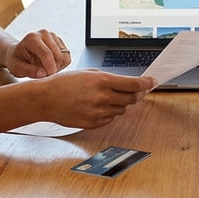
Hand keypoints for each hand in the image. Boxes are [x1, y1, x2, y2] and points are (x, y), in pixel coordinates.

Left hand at [3, 29, 71, 78]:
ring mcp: (53, 36)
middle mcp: (44, 34)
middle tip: (44, 75)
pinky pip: (67, 56)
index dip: (50, 68)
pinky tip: (50, 65)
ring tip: (45, 69)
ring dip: (58, 67)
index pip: (46, 54)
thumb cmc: (16, 60)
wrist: (18, 52)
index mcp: (32, 38)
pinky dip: (61, 64)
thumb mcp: (17, 68)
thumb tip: (43, 74)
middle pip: (58, 55)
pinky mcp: (59, 41)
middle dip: (53, 69)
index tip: (48, 78)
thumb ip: (29, 71)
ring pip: (64, 56)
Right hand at [39, 70, 154, 128]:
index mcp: (102, 82)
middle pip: (131, 98)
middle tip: (137, 89)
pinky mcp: (93, 123)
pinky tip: (98, 106)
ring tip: (106, 96)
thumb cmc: (65, 83)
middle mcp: (103, 98)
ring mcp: (98, 113)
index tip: (152, 82)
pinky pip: (110, 118)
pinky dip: (110, 112)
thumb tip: (126, 83)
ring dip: (120, 103)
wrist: (46, 99)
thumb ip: (109, 79)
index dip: (146, 83)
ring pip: (122, 109)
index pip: (133, 84)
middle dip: (136, 93)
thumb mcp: (88, 73)